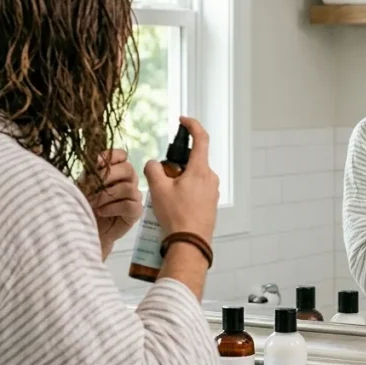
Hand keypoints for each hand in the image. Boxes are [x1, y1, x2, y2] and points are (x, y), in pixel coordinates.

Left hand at [84, 149, 142, 253]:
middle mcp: (128, 180)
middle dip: (108, 176)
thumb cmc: (85, 204)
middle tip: (92, 187)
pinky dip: (113, 207)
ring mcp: (134, 195)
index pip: (121, 155)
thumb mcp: (84, 185)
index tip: (97, 163)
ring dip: (106, 195)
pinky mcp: (136, 211)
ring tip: (93, 203)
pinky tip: (102, 212)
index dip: (111, 156)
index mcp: (116, 169)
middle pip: (128, 169)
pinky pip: (129, 205)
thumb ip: (91, 171)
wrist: (87, 227)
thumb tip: (95, 158)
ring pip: (128, 188)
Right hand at [145, 117, 219, 241]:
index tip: (183, 120)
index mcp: (200, 170)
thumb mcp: (158, 190)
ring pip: (194, 177)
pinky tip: (172, 206)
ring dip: (179, 180)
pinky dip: (184, 192)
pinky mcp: (211, 204)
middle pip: (193, 161)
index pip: (201, 138)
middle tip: (161, 174)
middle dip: (176, 163)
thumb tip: (152, 164)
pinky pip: (197, 191)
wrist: (190, 244)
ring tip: (164, 195)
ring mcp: (213, 192)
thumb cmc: (176, 217)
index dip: (192, 125)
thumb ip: (153, 170)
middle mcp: (210, 178)